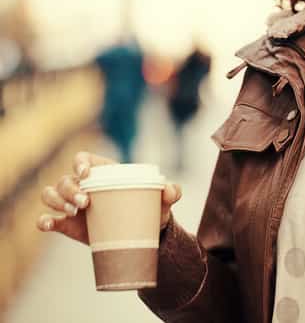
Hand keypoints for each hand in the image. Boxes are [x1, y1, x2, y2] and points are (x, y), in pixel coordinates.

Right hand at [36, 151, 182, 244]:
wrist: (141, 235)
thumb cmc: (150, 208)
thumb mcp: (162, 200)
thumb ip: (171, 191)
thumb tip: (169, 189)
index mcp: (102, 172)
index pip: (82, 158)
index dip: (79, 162)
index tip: (86, 173)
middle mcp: (83, 186)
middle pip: (64, 179)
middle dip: (70, 188)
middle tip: (85, 202)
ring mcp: (71, 205)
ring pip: (51, 194)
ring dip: (57, 200)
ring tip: (74, 211)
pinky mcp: (66, 224)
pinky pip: (46, 219)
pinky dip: (43, 220)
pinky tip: (49, 223)